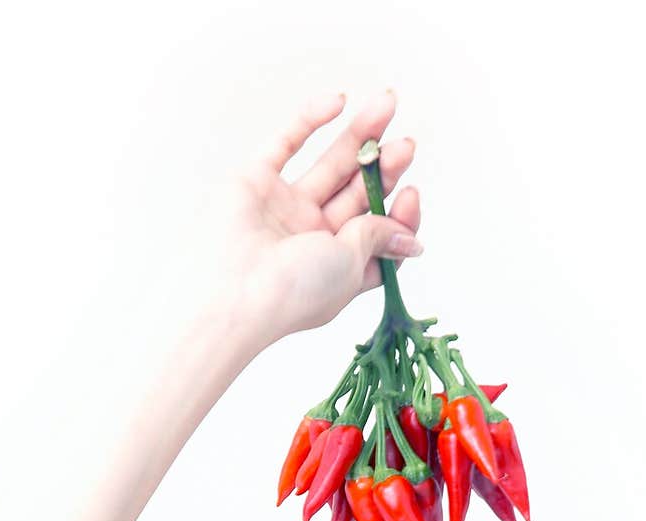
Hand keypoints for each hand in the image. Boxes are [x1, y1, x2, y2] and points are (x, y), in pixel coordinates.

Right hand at [213, 89, 421, 348]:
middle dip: (383, 167)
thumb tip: (410, 238)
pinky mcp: (255, 182)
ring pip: (329, 165)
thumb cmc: (294, 293)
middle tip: (405, 145)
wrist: (235, 294)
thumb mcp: (351, 266)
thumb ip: (377, 239)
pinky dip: (309, 119)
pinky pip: (286, 143)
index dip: (398, 214)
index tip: (410, 195)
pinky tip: (337, 101)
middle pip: (357, 194)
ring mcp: (283, 208)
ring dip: (359, 137)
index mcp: (336, 265)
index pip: (376, 233)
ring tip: (386, 106)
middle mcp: (311, 237)